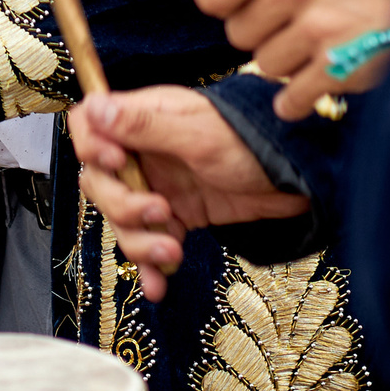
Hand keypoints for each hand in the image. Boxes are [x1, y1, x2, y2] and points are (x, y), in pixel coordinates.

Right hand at [68, 88, 308, 301]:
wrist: (298, 178)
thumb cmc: (253, 141)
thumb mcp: (198, 133)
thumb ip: (145, 124)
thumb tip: (95, 106)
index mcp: (145, 119)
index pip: (91, 125)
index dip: (91, 146)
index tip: (115, 164)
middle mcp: (145, 152)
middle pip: (99, 182)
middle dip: (122, 206)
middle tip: (158, 212)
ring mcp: (158, 185)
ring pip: (121, 219)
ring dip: (140, 241)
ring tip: (173, 249)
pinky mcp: (176, 217)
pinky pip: (148, 243)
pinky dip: (150, 266)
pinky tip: (158, 284)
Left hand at [194, 0, 389, 119]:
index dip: (226, 1)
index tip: (251, 0)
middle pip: (237, 33)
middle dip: (264, 30)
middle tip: (304, 17)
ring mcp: (318, 28)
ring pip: (264, 65)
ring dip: (289, 60)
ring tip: (327, 37)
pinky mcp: (339, 69)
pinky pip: (290, 99)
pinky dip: (304, 95)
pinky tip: (329, 71)